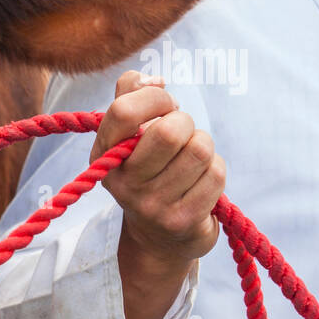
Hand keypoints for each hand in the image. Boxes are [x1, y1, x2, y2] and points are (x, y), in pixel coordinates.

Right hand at [92, 71, 225, 267]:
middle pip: (170, 131)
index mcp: (103, 156)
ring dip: (203, 146)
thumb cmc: (148, 170)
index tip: (166, 104)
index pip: (123, 111)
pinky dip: (215, 170)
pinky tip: (200, 181)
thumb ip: (132, 94)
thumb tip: (155, 81)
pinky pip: (216, 174)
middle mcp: (122, 183)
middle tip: (181, 134)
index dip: (154, 97)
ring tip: (190, 159)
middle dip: (185, 122)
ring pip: (200, 150)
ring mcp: (151, 205)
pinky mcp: (182, 220)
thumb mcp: (129, 136)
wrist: (158, 237)